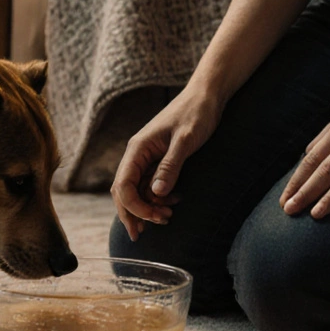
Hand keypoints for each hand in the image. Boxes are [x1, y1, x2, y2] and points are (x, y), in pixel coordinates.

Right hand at [111, 89, 222, 240]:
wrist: (206, 97)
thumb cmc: (196, 114)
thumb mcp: (185, 140)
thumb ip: (170, 166)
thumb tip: (155, 193)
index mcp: (137, 149)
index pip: (123, 185)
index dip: (133, 207)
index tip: (153, 218)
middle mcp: (137, 155)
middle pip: (123, 191)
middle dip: (133, 213)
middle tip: (146, 233)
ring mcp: (146, 158)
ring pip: (136, 191)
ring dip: (147, 208)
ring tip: (167, 217)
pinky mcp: (157, 160)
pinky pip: (149, 185)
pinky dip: (157, 198)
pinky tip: (172, 203)